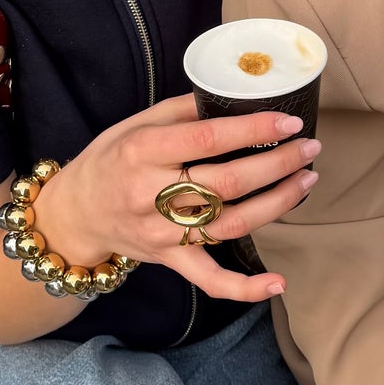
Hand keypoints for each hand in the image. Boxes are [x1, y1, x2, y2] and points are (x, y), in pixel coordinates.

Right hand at [37, 95, 320, 303]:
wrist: (74, 214)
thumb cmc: (110, 160)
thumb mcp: (135, 123)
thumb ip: (184, 111)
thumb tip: (236, 97)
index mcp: (142, 152)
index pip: (207, 140)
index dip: (253, 130)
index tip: (289, 121)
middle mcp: (151, 194)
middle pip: (227, 183)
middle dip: (277, 164)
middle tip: (309, 148)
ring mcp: (162, 233)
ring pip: (230, 224)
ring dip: (277, 204)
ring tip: (306, 180)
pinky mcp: (170, 260)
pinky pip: (209, 280)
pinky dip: (245, 288)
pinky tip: (278, 282)